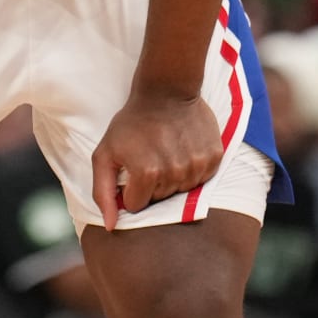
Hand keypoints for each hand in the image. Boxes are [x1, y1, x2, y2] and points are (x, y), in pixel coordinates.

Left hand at [90, 92, 221, 229]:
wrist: (166, 89)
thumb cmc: (131, 123)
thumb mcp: (104, 154)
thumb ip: (103, 192)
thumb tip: (111, 227)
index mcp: (147, 173)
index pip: (136, 205)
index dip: (130, 188)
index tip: (131, 167)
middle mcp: (175, 173)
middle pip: (160, 199)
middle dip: (150, 183)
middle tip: (148, 155)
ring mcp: (197, 165)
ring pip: (181, 191)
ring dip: (172, 177)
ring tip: (165, 151)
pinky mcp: (214, 157)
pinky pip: (201, 179)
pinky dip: (191, 168)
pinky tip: (182, 148)